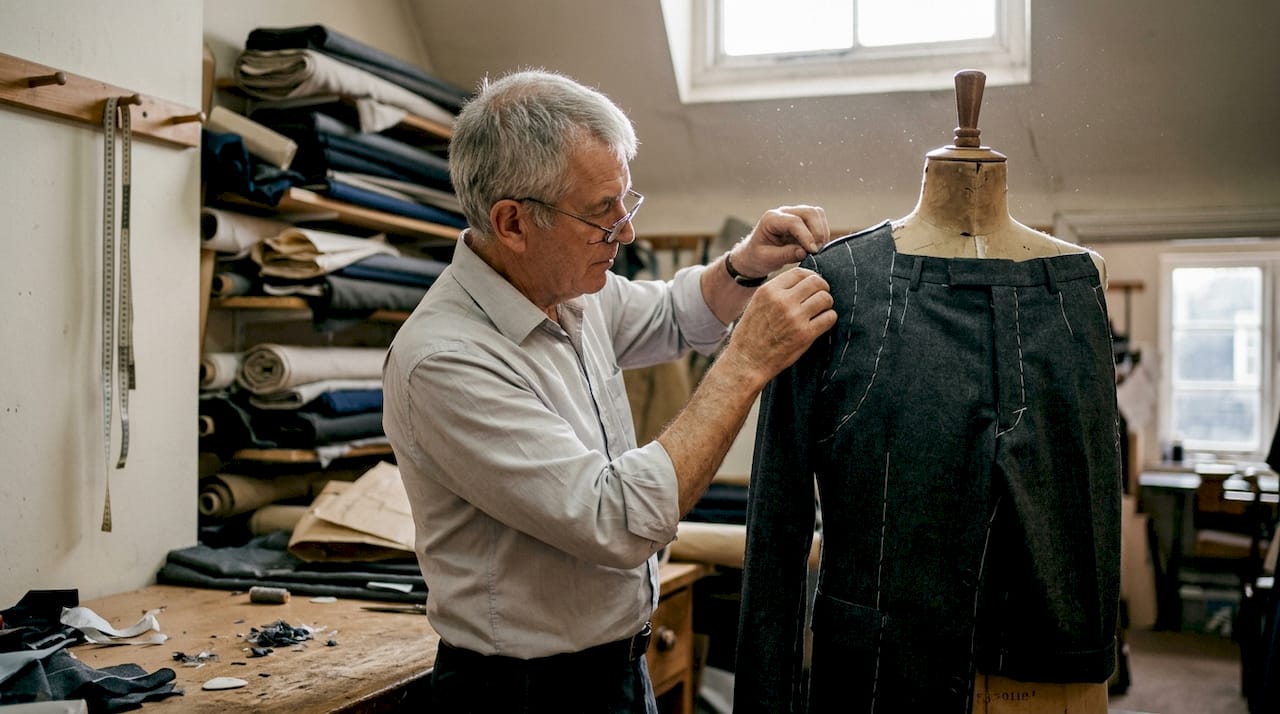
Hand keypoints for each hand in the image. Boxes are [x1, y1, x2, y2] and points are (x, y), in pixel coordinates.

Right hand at [721, 267, 836, 386]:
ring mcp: (794, 317)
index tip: (813, 284)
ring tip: (821, 311)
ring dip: (826, 304)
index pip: (800, 272)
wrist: (747, 361)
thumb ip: (776, 292)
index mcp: (769, 291)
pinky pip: (829, 317)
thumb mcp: (757, 304)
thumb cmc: (751, 334)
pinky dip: (829, 318)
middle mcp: (782, 301)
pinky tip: (821, 323)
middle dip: (822, 288)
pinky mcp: (805, 334)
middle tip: (821, 297)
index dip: (811, 276)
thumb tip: (801, 282)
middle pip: (816, 282)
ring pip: (825, 298)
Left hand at [730, 205, 830, 278]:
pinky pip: (819, 220)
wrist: (754, 255)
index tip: (812, 251)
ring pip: (816, 213)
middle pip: (809, 212)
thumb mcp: (767, 259)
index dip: (806, 236)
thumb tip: (804, 252)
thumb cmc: (757, 257)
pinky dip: (822, 232)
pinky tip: (816, 246)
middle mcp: (783, 212)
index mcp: (771, 219)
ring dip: (822, 231)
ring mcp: (794, 214)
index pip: (794, 222)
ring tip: (817, 249)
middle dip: (817, 232)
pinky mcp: (802, 220)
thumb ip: (785, 255)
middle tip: (816, 251)